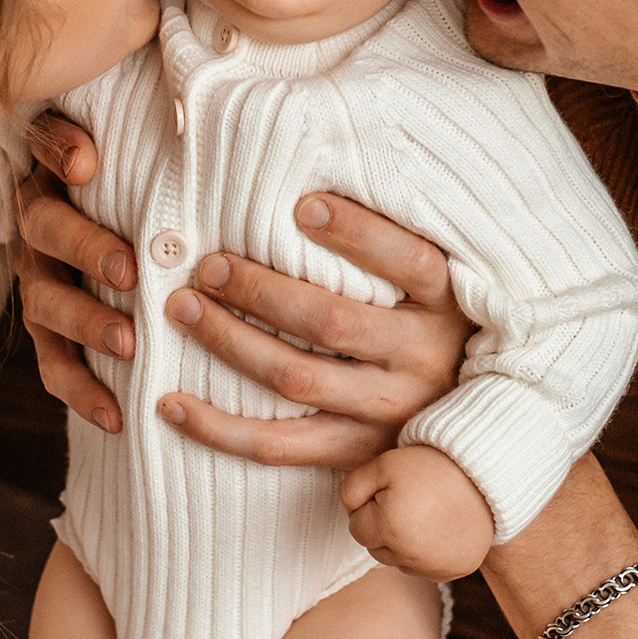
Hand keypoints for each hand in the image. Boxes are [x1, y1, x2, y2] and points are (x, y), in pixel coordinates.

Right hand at [15, 113, 135, 433]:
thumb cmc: (161, 192)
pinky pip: (55, 366)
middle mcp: (40, 225)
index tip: (87, 167)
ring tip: (128, 344)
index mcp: (59, 171)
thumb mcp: (152, 157)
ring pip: (45, 302)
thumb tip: (166, 110)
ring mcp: (40, 281)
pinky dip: (82, 390)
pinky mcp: (49, 334)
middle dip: (86, 249)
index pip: (47, 147)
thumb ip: (147, 134)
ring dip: (86, 323)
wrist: (154, 257)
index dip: (58, 152)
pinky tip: (116, 414)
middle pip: (44, 229)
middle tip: (129, 272)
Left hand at [154, 194, 471, 470]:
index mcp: (446, 305)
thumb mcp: (434, 283)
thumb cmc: (432, 326)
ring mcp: (386, 411)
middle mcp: (420, 359)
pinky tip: (170, 402)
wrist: (468, 431)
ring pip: (295, 378)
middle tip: (207, 264)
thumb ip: (393, 241)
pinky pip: (277, 445)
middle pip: (332, 322)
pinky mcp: (354, 452)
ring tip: (182, 308)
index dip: (358, 234)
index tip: (302, 206)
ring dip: (230, 343)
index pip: (410, 261)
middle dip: (261, 290)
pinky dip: (218, 428)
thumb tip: (313, 185)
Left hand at [341, 445, 493, 580]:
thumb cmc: (432, 467)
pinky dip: (426, 553)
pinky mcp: (453, 572)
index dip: (370, 505)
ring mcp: (433, 568)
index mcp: (389, 529)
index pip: (356, 528)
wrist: (484, 475)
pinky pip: (424, 568)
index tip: (391, 490)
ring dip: (403, 542)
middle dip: (383, 526)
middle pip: (376, 548)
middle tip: (409, 500)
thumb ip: (352, 488)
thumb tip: (347, 511)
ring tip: (425, 513)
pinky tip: (439, 529)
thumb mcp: (384, 464)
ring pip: (399, 561)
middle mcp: (410, 556)